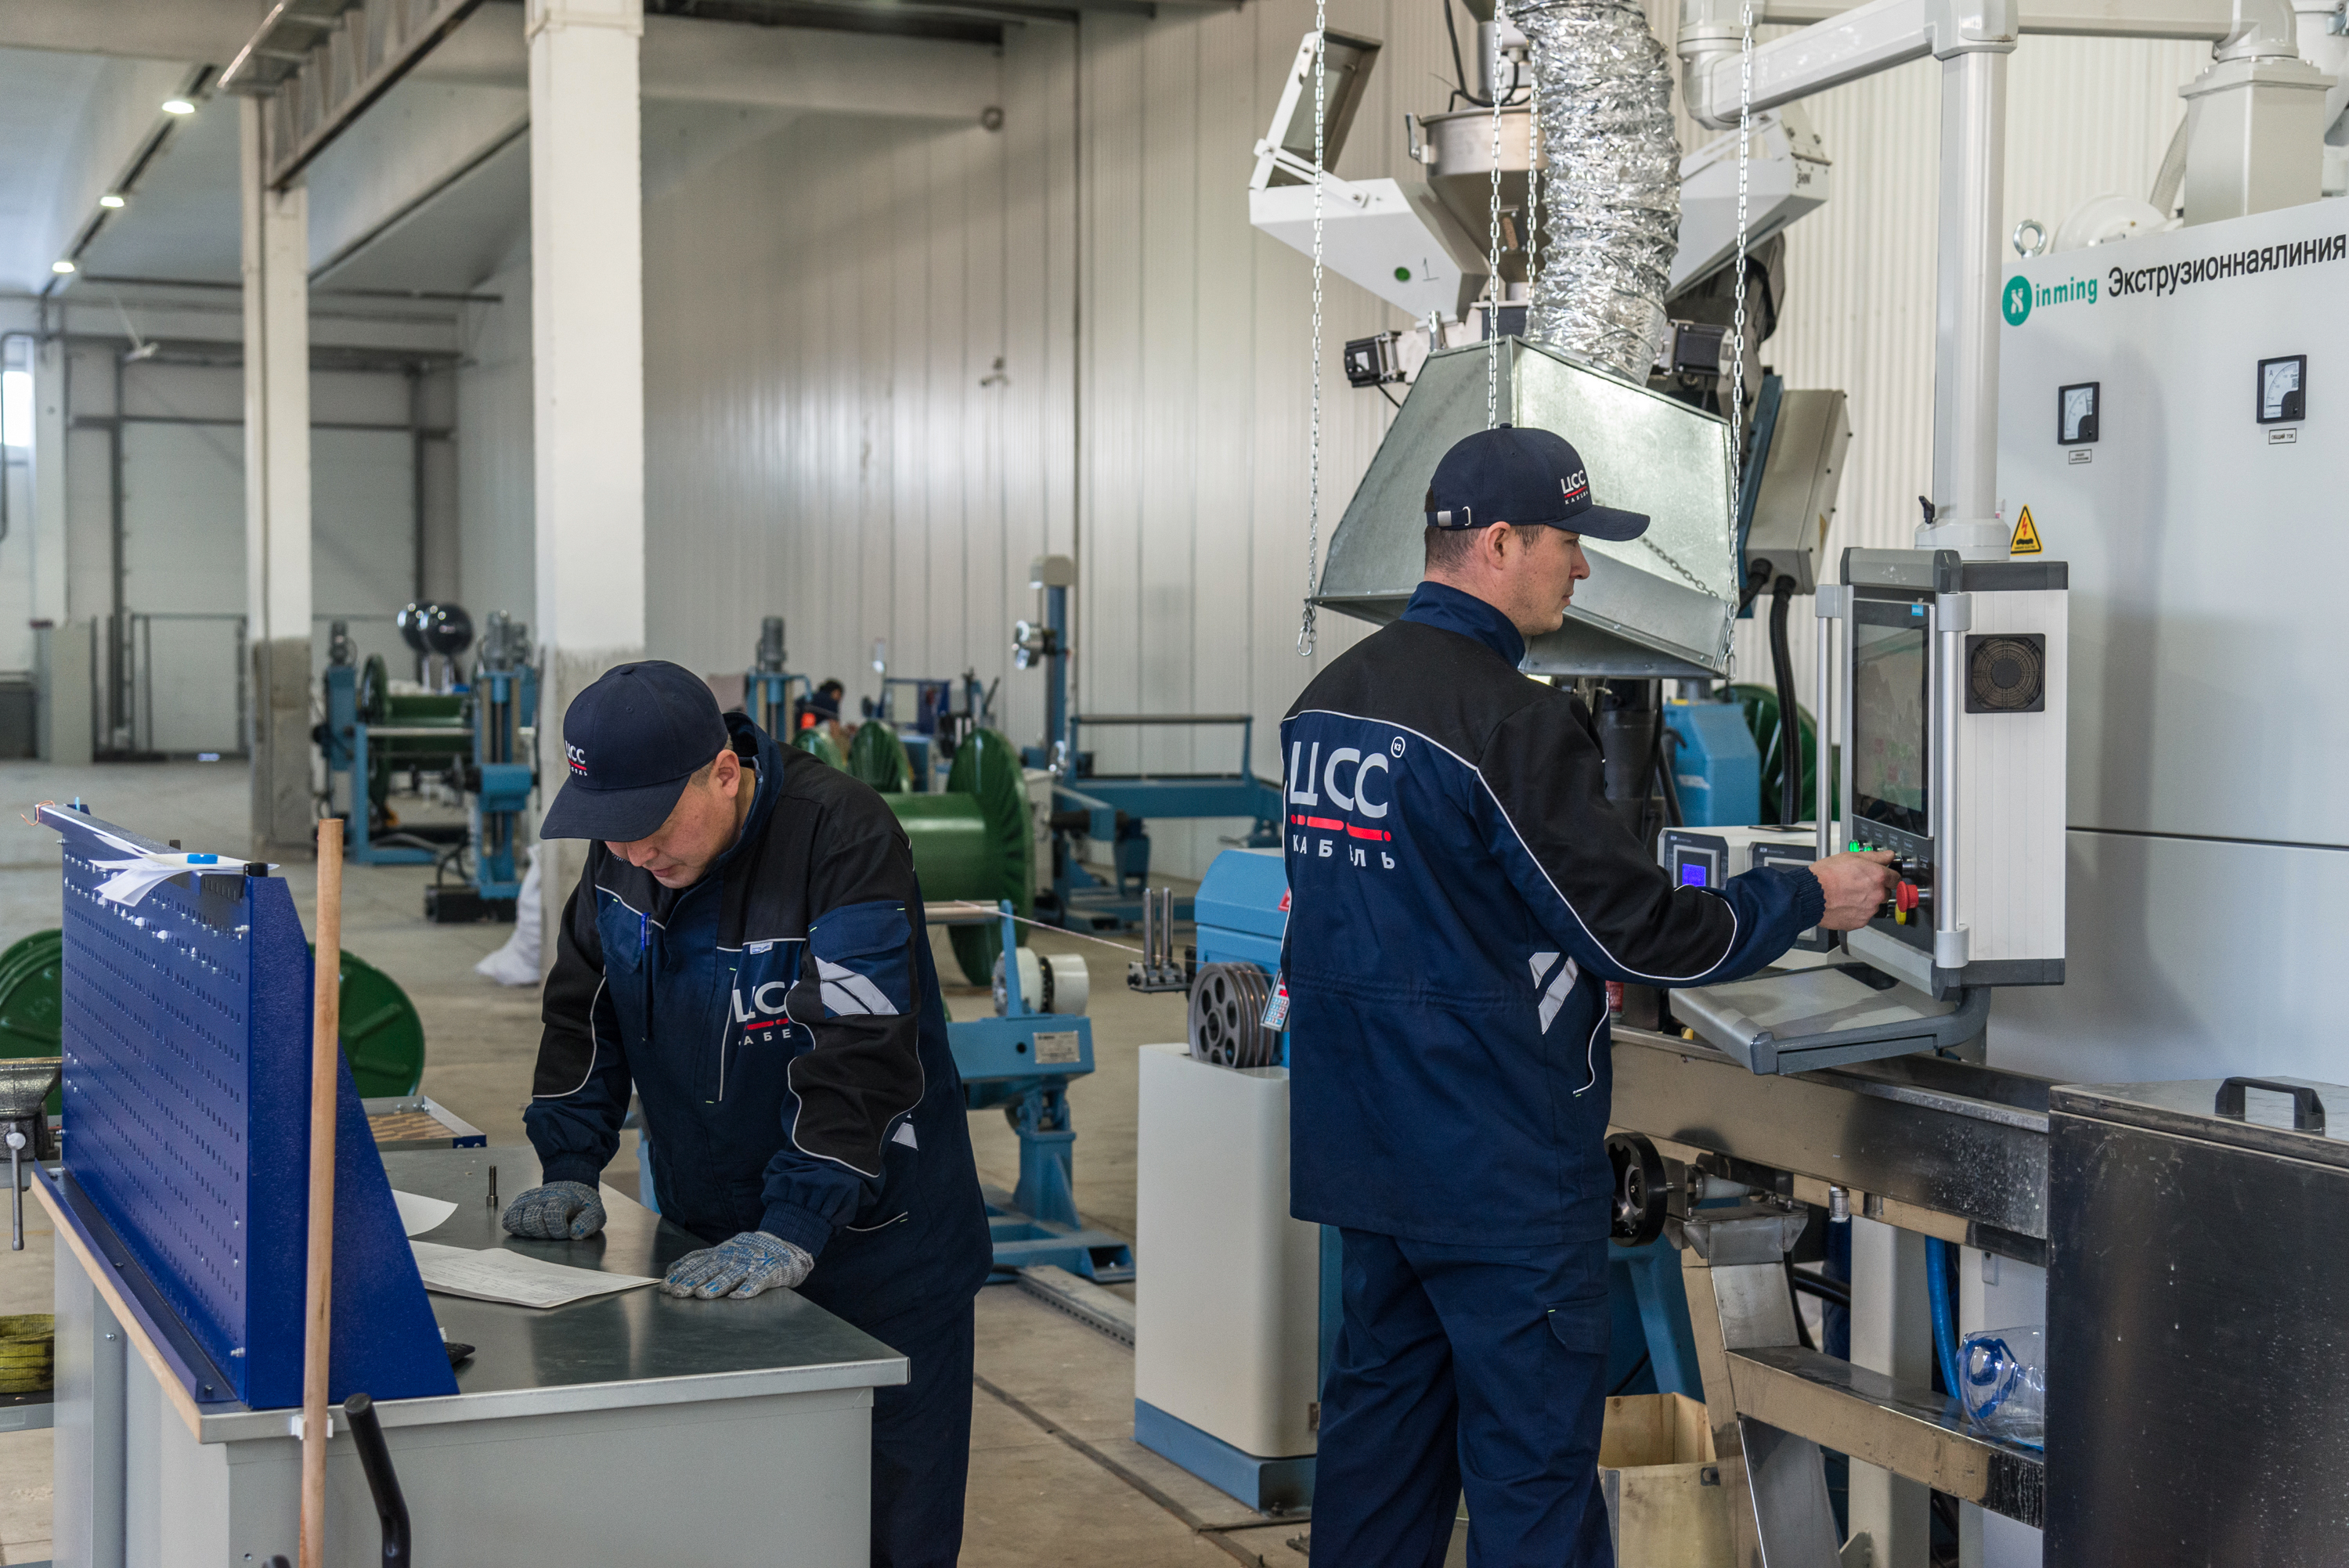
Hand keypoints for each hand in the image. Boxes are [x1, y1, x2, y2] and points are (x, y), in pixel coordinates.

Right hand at [501, 1180, 606, 1239]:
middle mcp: (541, 1197)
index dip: (559, 1229)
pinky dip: (515, 1226)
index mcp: (562, 1198)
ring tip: (541, 1229)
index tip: (566, 1232)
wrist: (571, 1187)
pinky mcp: (517, 1205)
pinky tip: (528, 1228)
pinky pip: (508, 1219)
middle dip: (544, 1232)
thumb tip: (575, 1233)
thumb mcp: (595, 1213)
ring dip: (530, 1231)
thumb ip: (589, 1223)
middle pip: (533, 1220)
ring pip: (518, 1220)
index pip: (553, 1214)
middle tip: (553, 1231)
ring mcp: (527, 1201)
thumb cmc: (582, 1205)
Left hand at [660, 1231, 812, 1299]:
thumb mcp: (723, 1253)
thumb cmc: (749, 1253)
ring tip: (702, 1295)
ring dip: (716, 1285)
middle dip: (692, 1281)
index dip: (681, 1274)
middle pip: (711, 1269)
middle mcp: (734, 1257)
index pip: (697, 1263)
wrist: (785, 1246)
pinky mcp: (770, 1271)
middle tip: (678, 1293)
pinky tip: (739, 1297)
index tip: (665, 1286)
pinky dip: (749, 1288)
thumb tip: (671, 1269)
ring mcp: (752, 1263)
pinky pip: (759, 1280)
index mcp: (721, 1254)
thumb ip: (699, 1260)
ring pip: (732, 1275)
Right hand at [1810, 851, 1899, 930]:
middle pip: (1886, 893)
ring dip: (1865, 901)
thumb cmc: (1826, 875)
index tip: (1883, 877)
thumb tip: (1888, 856)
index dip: (1888, 876)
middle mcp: (1877, 894)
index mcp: (1878, 876)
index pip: (1896, 878)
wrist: (1811, 895)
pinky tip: (1844, 904)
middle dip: (1876, 889)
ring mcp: (1869, 909)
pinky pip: (1863, 916)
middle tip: (1858, 885)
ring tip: (1847, 895)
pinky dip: (1856, 912)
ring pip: (1873, 905)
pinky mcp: (1860, 922)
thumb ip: (1874, 856)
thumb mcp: (1850, 856)